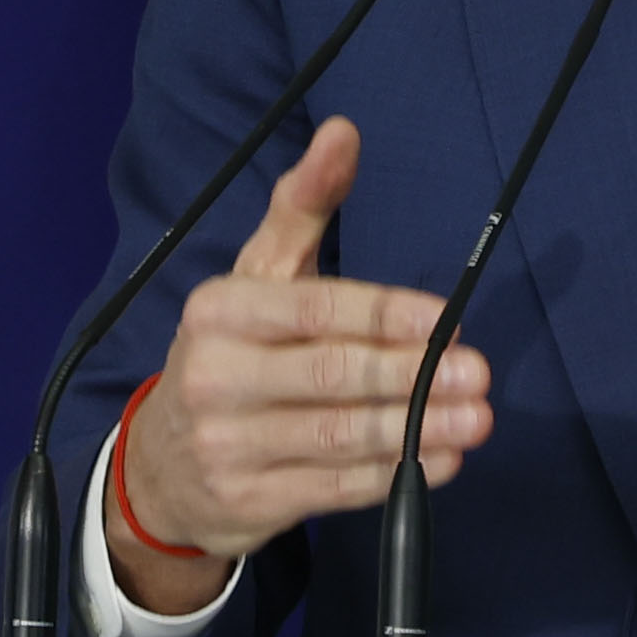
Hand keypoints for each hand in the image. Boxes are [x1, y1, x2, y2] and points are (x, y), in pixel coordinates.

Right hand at [111, 118, 490, 614]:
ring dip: (416, 429)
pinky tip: (441, 460)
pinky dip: (393, 475)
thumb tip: (343, 131)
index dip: (384, 315)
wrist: (160, 467)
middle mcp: (214, 378)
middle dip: (412, 375)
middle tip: (477, 372)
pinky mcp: (247, 504)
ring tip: (475, 419)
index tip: (445, 318)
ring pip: (338, 436)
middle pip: (330, 375)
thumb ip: (301, 206)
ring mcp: (228, 447)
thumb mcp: (255, 275)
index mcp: (219, 311)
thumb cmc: (230, 354)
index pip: (314, 310)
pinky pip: (333, 488)